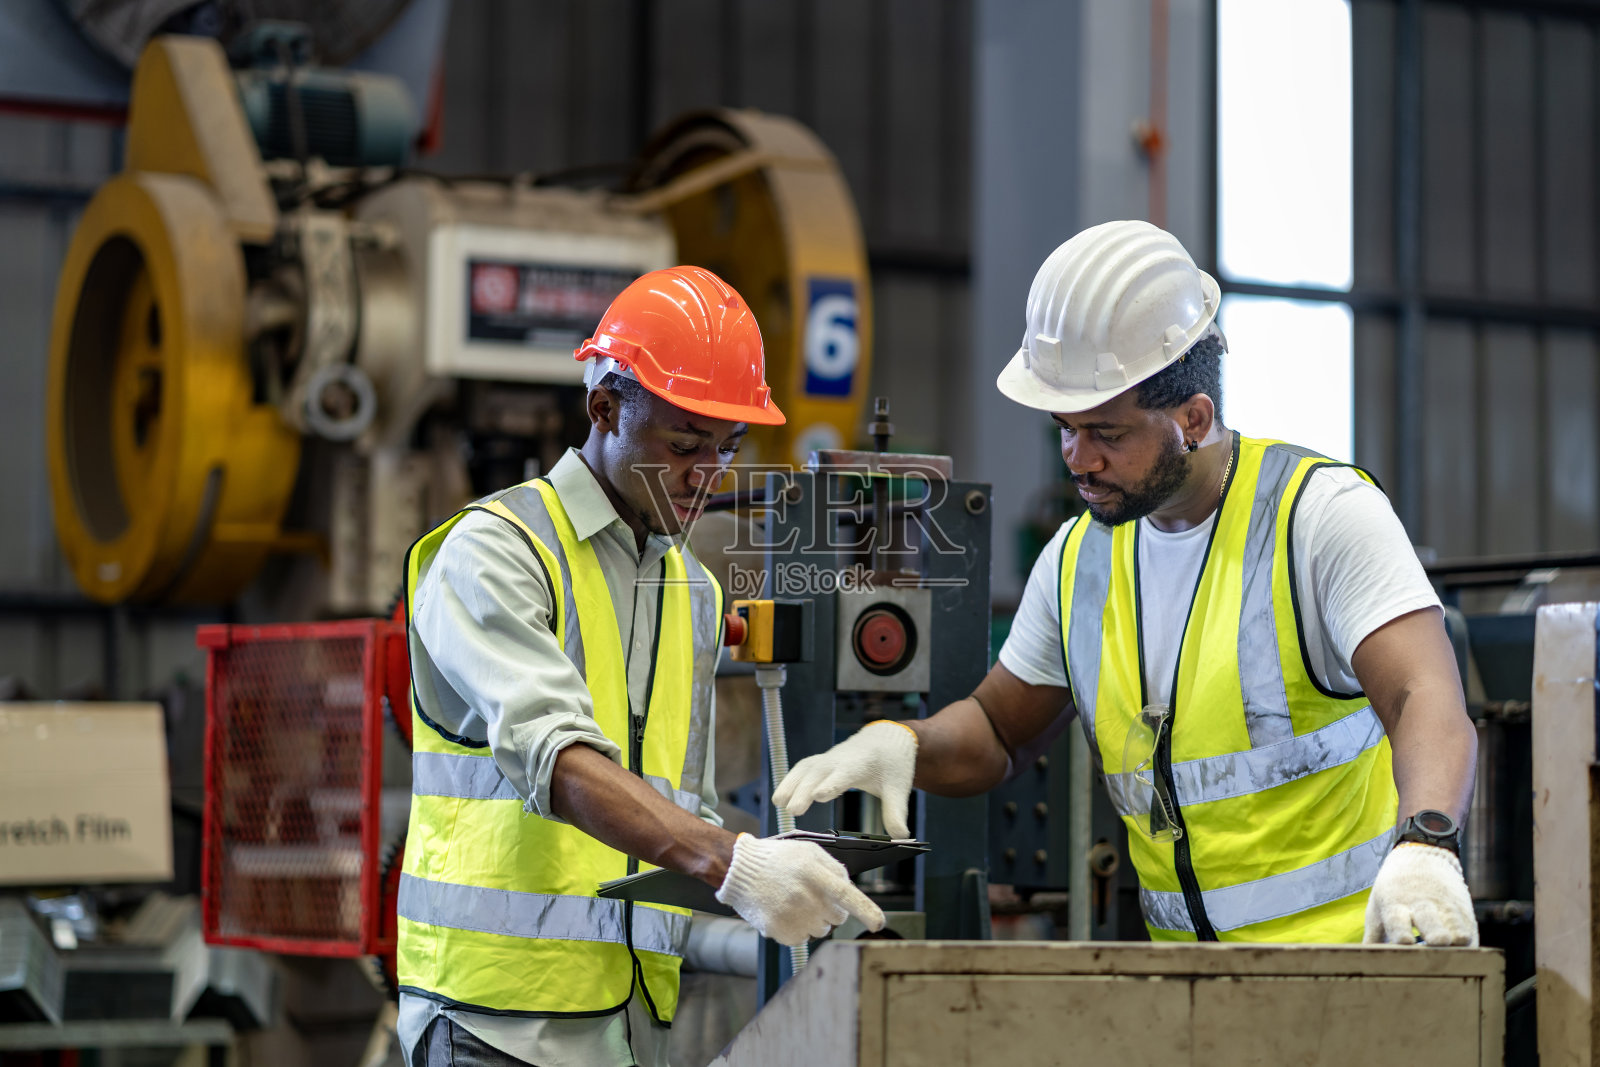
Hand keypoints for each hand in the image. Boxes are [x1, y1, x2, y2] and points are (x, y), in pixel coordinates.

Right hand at [715, 834, 885, 945]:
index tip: (878, 924)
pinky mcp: (780, 931)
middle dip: (832, 910)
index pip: (846, 894)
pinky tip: (785, 912)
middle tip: (812, 896)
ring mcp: (791, 915)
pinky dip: (798, 929)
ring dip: (815, 920)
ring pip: (821, 930)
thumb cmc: (777, 859)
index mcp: (812, 871)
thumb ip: (834, 868)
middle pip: (837, 917)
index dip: (866, 910)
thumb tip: (850, 890)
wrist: (740, 871)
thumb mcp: (808, 851)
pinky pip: (803, 938)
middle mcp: (803, 895)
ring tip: (795, 902)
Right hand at [772, 720, 918, 837]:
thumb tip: (901, 838)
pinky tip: (781, 796)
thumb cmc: (892, 764)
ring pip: (806, 768)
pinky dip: (791, 779)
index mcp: (861, 764)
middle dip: (804, 789)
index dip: (832, 783)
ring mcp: (829, 758)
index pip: (845, 774)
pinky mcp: (822, 761)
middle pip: (819, 772)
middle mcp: (841, 759)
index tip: (819, 796)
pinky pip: (802, 768)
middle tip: (793, 810)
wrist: (886, 739)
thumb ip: (896, 813)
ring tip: (778, 803)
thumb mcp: (899, 788)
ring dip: (791, 783)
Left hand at [1363, 843, 1477, 945]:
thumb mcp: (1378, 907)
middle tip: (1438, 942)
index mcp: (1394, 904)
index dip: (1400, 930)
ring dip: (1457, 938)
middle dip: (1435, 933)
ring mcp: (1445, 908)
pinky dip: (1468, 942)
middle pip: (1430, 921)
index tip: (1404, 942)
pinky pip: (1470, 930)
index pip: (1396, 918)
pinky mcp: (1464, 912)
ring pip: (1455, 925)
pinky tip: (1466, 954)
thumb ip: (1373, 937)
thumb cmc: (1394, 892)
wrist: (1424, 856)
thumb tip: (1362, 963)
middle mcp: (1421, 905)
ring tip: (1457, 948)